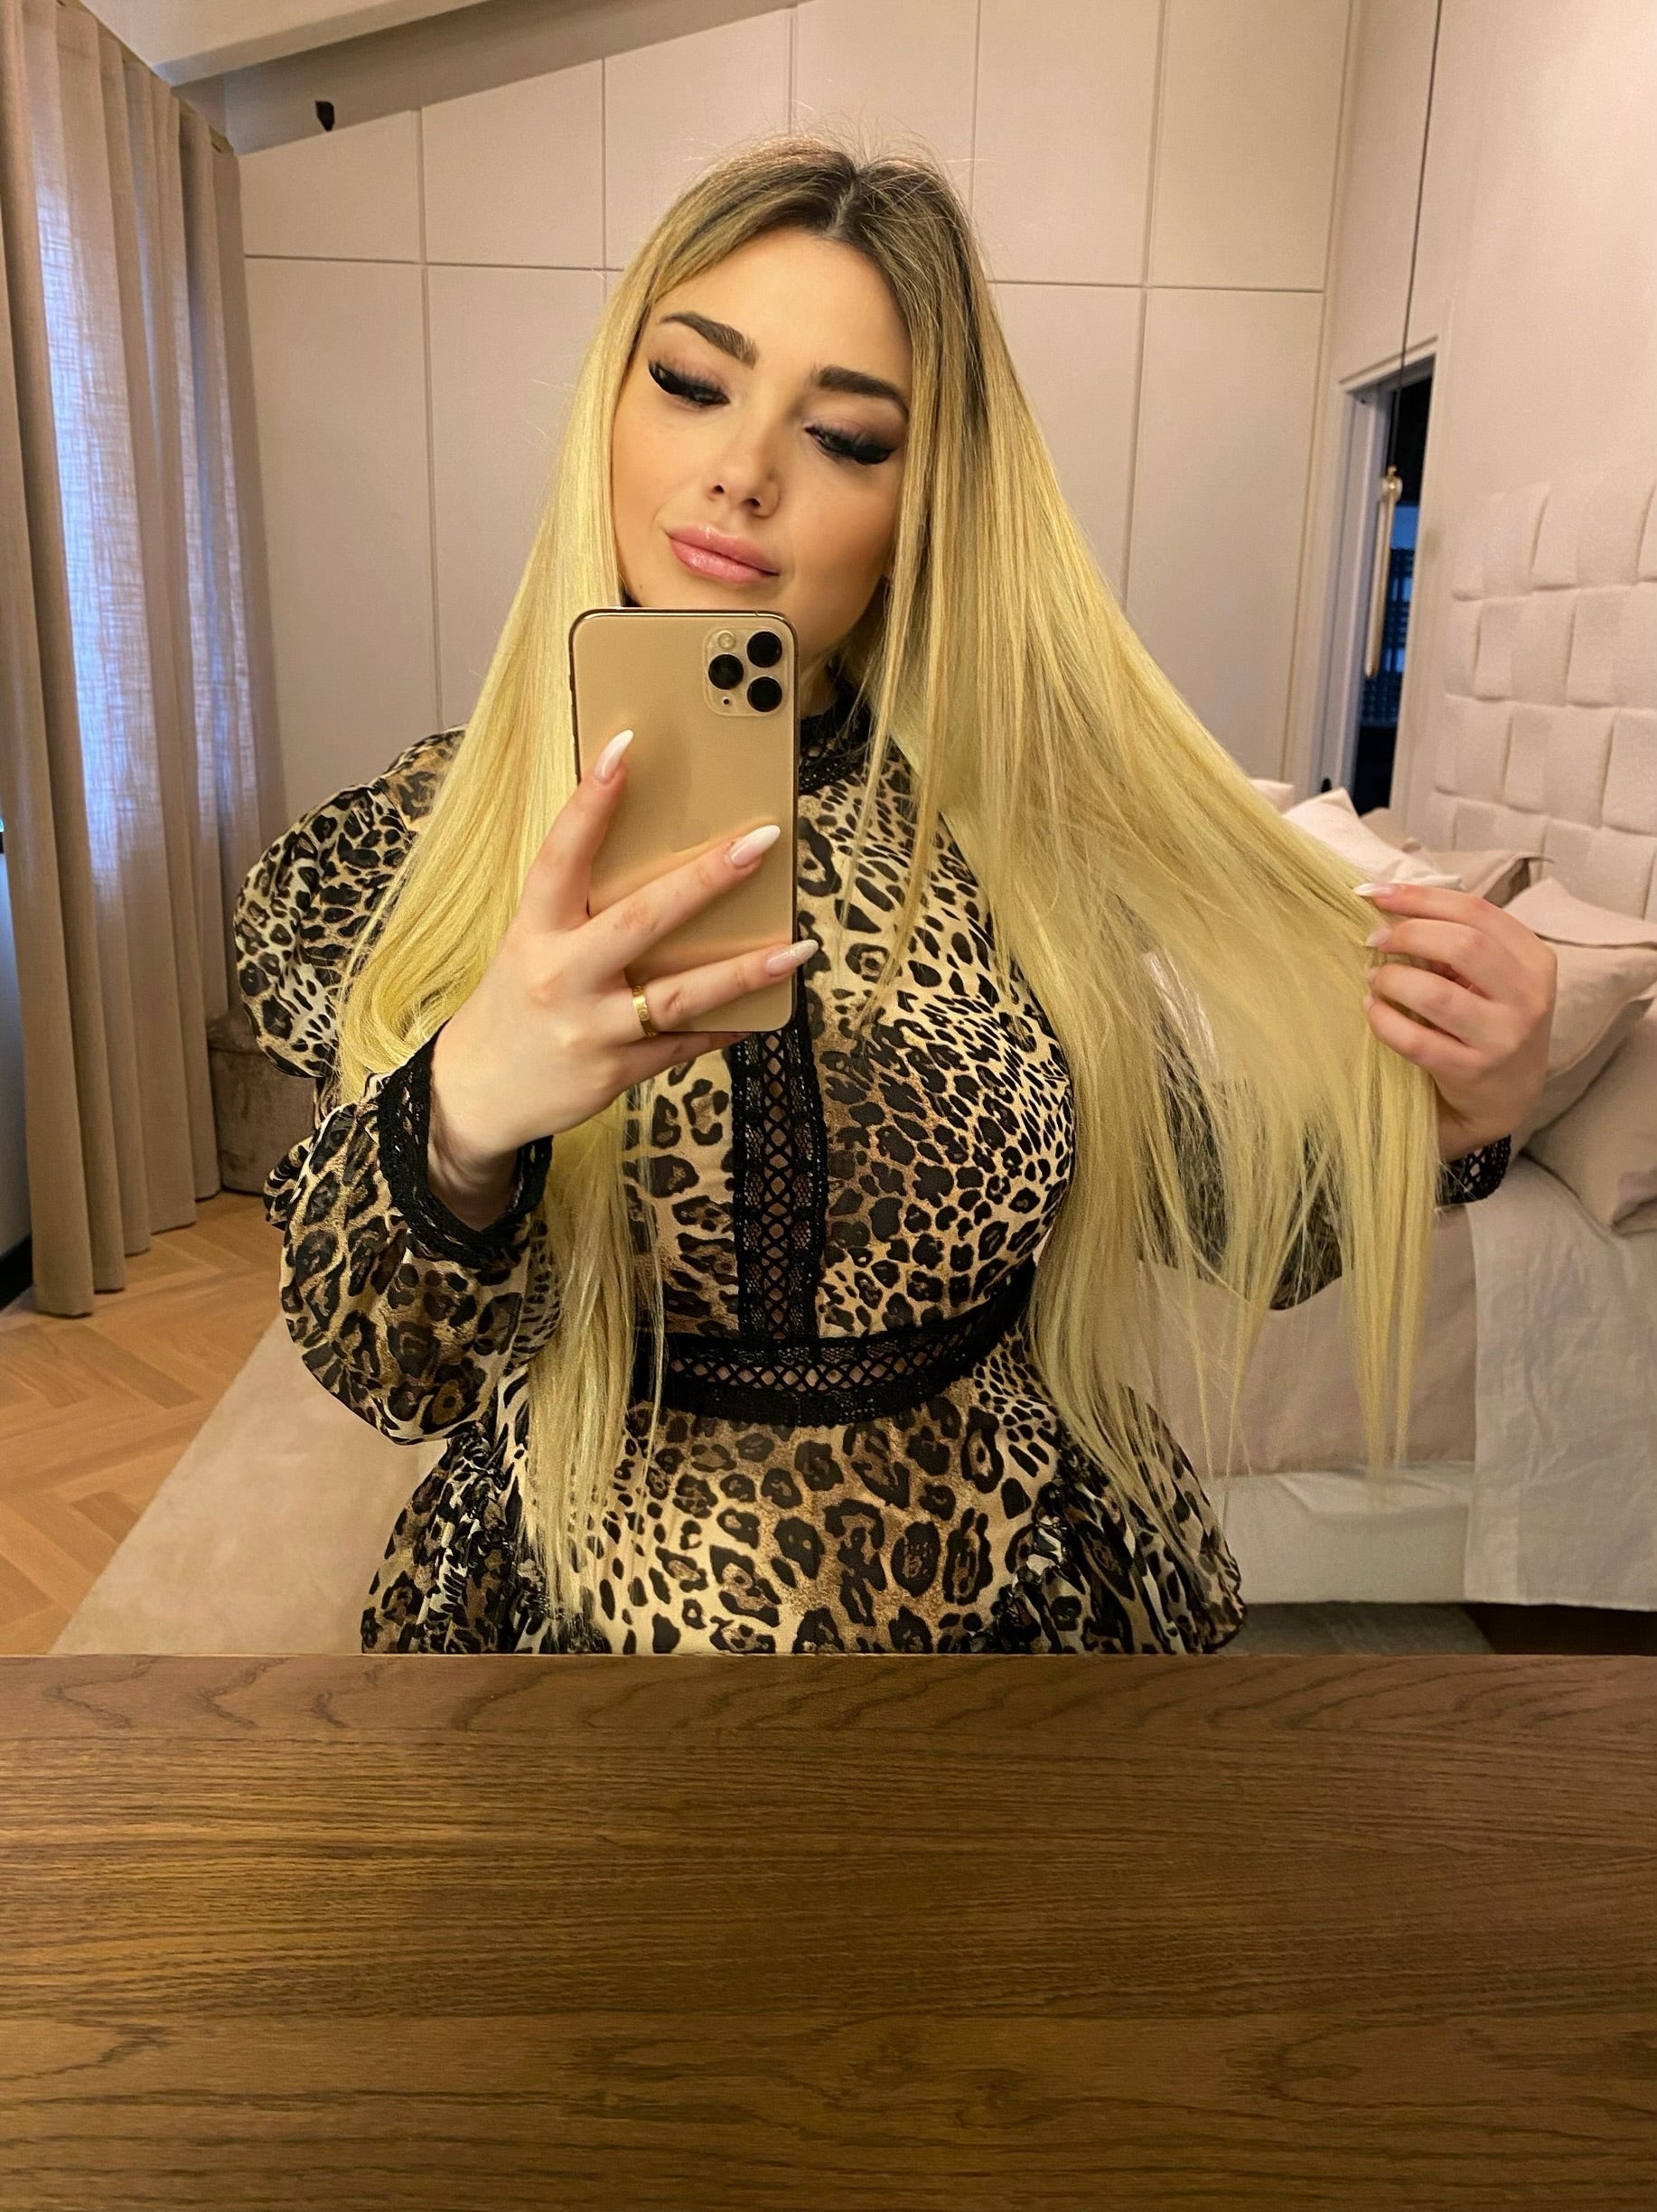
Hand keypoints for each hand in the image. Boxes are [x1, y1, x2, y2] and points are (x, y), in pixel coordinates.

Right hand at [427, 727, 816, 1182]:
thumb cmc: (516, 1000)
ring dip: (745, 970)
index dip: (591, 801)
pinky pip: (684, 1043)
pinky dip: (726, 1025)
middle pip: (641, 919)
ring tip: (798, 948)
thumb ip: (580, 906)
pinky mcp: (616, 1071)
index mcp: (534, 930)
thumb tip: (655, 853)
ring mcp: (591, 1027)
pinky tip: (767, 1007)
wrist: (476, 1092)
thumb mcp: (530, 943)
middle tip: (761, 842)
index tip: (625, 747)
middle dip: (706, 880)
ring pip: (679, 994)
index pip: (561, 854)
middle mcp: (561, 975)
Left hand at [1357, 881, 1555, 1159]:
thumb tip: (1393, 904)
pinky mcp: (1473, 1072)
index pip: (1477, 912)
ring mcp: (1503, 1037)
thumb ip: (1461, 942)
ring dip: (1392, 979)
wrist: (1508, 1097)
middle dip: (1407, 935)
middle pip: (1461, 945)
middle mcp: (1528, 997)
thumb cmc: (1491, 1022)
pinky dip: (1385, 1020)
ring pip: (1436, 993)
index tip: (1378, 894)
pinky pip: (1416, 1040)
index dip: (1421, 897)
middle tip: (1375, 940)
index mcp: (1535, 960)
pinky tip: (1374, 1010)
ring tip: (1375, 979)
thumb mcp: (1496, 978)